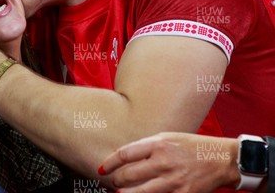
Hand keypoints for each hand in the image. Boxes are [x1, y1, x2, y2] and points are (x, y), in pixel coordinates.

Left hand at [99, 132, 239, 192]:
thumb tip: (123, 157)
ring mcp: (174, 180)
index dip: (110, 163)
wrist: (221, 159)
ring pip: (141, 192)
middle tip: (114, 182)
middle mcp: (164, 162)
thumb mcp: (167, 137)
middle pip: (129, 175)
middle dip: (117, 181)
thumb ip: (145, 146)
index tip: (102, 169)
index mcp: (158, 144)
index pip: (125, 154)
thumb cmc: (191, 146)